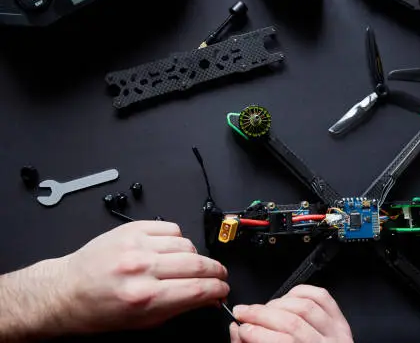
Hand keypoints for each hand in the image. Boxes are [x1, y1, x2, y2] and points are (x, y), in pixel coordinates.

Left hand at [20, 220, 227, 337]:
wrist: (66, 290)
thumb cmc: (98, 310)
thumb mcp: (142, 321)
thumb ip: (180, 307)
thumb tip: (208, 297)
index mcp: (144, 298)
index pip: (198, 289)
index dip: (218, 289)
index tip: (223, 289)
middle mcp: (141, 269)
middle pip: (198, 264)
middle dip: (216, 271)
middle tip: (219, 275)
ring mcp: (136, 245)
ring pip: (187, 244)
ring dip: (195, 256)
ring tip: (189, 264)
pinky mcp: (131, 229)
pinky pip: (171, 228)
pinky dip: (178, 239)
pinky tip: (171, 249)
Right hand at [229, 285, 352, 342]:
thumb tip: (237, 329)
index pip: (283, 342)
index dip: (257, 332)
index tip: (240, 327)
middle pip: (292, 322)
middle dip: (261, 314)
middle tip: (243, 313)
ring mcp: (337, 335)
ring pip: (305, 307)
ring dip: (277, 303)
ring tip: (263, 309)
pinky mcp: (340, 322)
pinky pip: (321, 296)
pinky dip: (300, 292)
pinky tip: (286, 299)